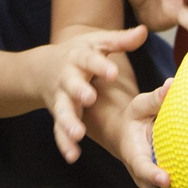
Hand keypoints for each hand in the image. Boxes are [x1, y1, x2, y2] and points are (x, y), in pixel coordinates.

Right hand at [40, 26, 148, 163]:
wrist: (42, 67)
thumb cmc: (79, 53)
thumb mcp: (97, 43)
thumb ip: (121, 40)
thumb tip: (144, 31)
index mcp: (79, 58)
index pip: (90, 60)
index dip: (101, 66)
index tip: (113, 72)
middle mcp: (68, 78)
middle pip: (72, 84)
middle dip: (79, 91)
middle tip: (89, 97)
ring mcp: (61, 98)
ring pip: (63, 111)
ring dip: (69, 122)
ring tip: (77, 134)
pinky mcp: (58, 115)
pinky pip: (59, 130)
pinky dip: (64, 143)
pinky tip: (72, 156)